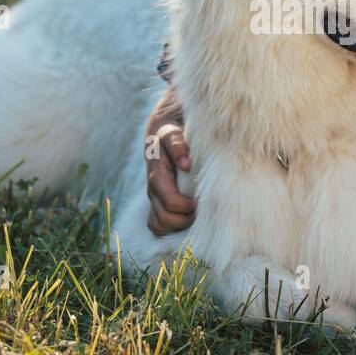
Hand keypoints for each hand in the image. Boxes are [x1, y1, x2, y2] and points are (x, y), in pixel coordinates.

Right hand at [145, 86, 195, 234]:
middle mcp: (153, 187)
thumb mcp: (173, 130)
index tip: (202, 202)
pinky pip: (156, 223)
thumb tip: (185, 164)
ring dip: (176, 226)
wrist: (163, 126)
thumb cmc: (172, 128)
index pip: (171, 202)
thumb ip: (177, 144)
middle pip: (164, 219)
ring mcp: (154, 195)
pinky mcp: (158, 198)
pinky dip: (168, 227)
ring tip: (194, 217)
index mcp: (157, 173)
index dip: (187, 208)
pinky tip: (184, 220)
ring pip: (157, 224)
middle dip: (184, 220)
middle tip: (201, 211)